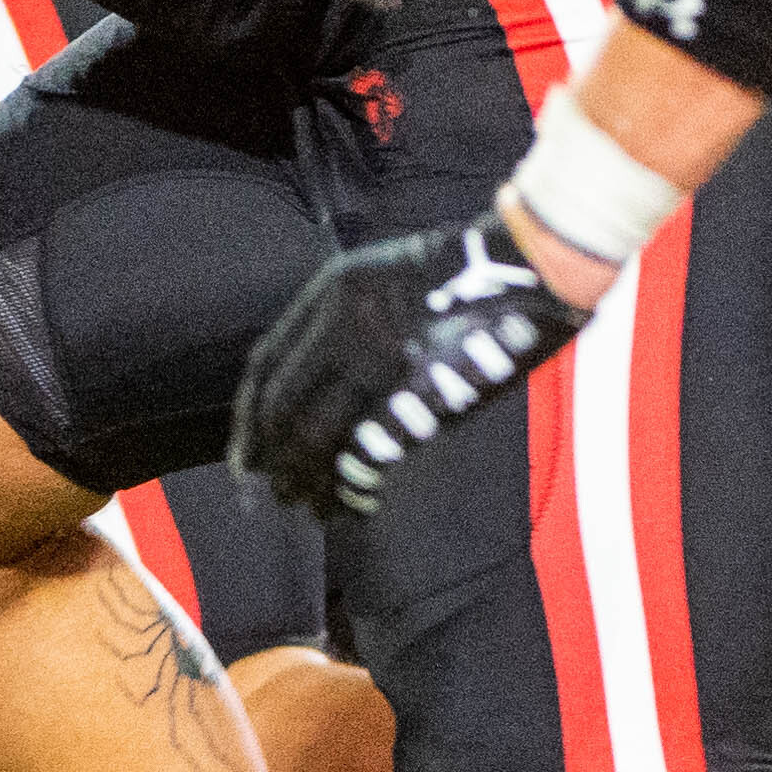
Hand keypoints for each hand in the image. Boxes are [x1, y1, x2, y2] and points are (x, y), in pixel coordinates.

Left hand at [231, 208, 590, 516]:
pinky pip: (370, 447)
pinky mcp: (425, 389)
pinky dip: (353, 480)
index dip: (250, 413)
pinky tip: (350, 501)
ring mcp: (385, 355)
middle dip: (269, 452)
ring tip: (302, 503)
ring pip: (320, 431)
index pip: (266, 363)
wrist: (527, 268)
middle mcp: (344, 321)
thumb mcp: (381, 277)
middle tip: (266, 488)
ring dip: (306, 473)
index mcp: (330, 292)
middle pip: (283, 402)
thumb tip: (307, 395)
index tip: (244, 449)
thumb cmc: (461, 277)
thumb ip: (340, 326)